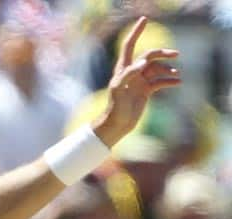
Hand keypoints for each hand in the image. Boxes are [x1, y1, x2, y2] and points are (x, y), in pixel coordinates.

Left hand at [94, 16, 180, 145]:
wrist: (118, 123)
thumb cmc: (115, 106)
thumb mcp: (119, 89)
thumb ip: (129, 74)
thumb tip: (143, 63)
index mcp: (123, 68)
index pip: (129, 45)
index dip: (136, 32)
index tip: (145, 19)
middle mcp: (132, 72)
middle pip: (149, 56)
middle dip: (162, 53)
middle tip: (176, 54)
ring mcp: (140, 81)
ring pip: (157, 69)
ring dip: (167, 70)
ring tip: (176, 75)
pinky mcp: (145, 91)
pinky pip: (160, 82)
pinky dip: (169, 81)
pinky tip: (178, 83)